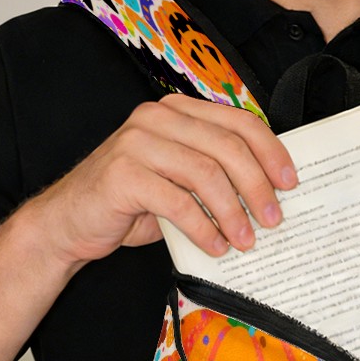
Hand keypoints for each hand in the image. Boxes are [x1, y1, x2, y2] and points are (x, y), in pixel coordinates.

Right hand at [28, 95, 296, 266]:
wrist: (69, 223)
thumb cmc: (130, 204)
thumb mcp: (178, 182)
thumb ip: (213, 175)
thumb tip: (269, 196)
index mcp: (177, 112)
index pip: (237, 122)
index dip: (270, 152)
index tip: (290, 184)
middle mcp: (157, 118)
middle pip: (227, 147)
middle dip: (257, 187)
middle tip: (274, 220)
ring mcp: (137, 143)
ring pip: (205, 174)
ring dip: (233, 213)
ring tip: (246, 241)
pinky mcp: (122, 174)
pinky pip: (177, 202)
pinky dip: (203, 229)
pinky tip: (216, 248)